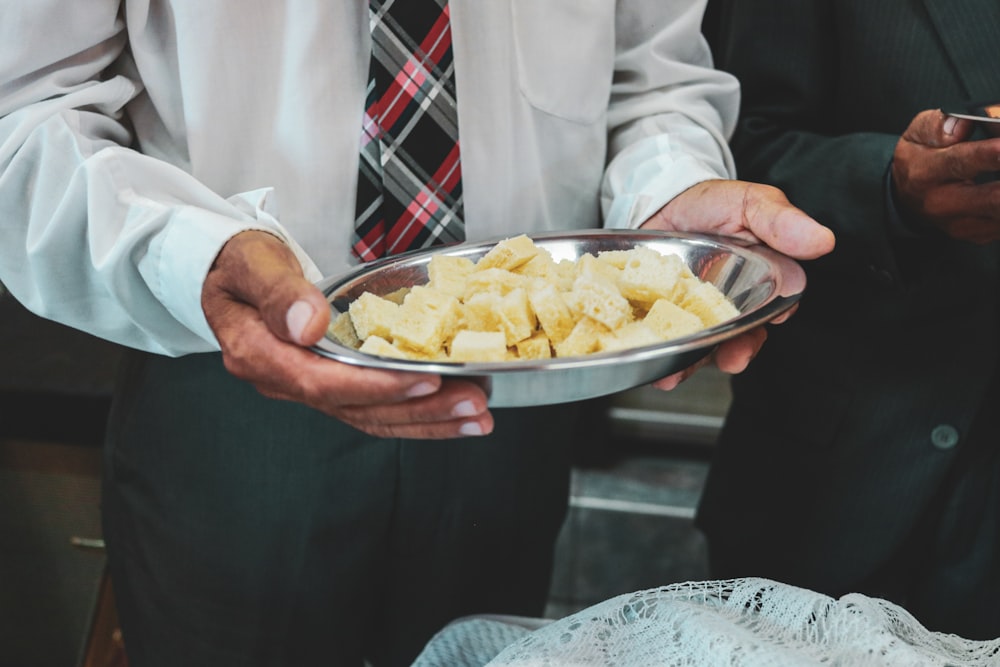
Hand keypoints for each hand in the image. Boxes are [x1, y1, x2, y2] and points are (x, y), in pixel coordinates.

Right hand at [201, 231, 492, 438]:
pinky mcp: (331, 384)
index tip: (426, 380)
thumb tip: (308, 324)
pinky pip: (375, 407)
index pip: (323, 383)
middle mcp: (286, 381)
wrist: (227, 273)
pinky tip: (454, 412)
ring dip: (428, 420)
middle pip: (358, 409)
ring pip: (372, 416)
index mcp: (260, 355)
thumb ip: (277, 292)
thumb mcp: (250, 263)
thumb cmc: (238, 263)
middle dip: (420, 411)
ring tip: (477, 416)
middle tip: (472, 404)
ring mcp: (309, 387)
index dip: (378, 386)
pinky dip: (417, 412)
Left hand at [640, 179, 834, 387]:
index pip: (776, 304)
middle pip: (740, 335)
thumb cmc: (709, 203)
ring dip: (693, 365)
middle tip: (734, 358)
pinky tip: (657, 369)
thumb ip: (780, 221)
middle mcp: (730, 303)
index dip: (775, 314)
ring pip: (702, 346)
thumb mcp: (748, 203)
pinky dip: (662, 359)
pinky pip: (667, 342)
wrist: (659, 203)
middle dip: (738, 351)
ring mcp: (695, 312)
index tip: (775, 319)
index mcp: (759, 279)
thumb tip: (821, 240)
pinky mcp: (664, 317)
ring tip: (679, 374)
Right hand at [893, 109, 999, 242]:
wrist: (905, 196)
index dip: (995, 153)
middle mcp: (940, 202)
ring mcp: (958, 223)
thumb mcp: (917, 132)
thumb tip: (964, 123)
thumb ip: (939, 123)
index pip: (965, 161)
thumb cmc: (919, 158)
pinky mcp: (975, 235)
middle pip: (994, 198)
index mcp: (926, 172)